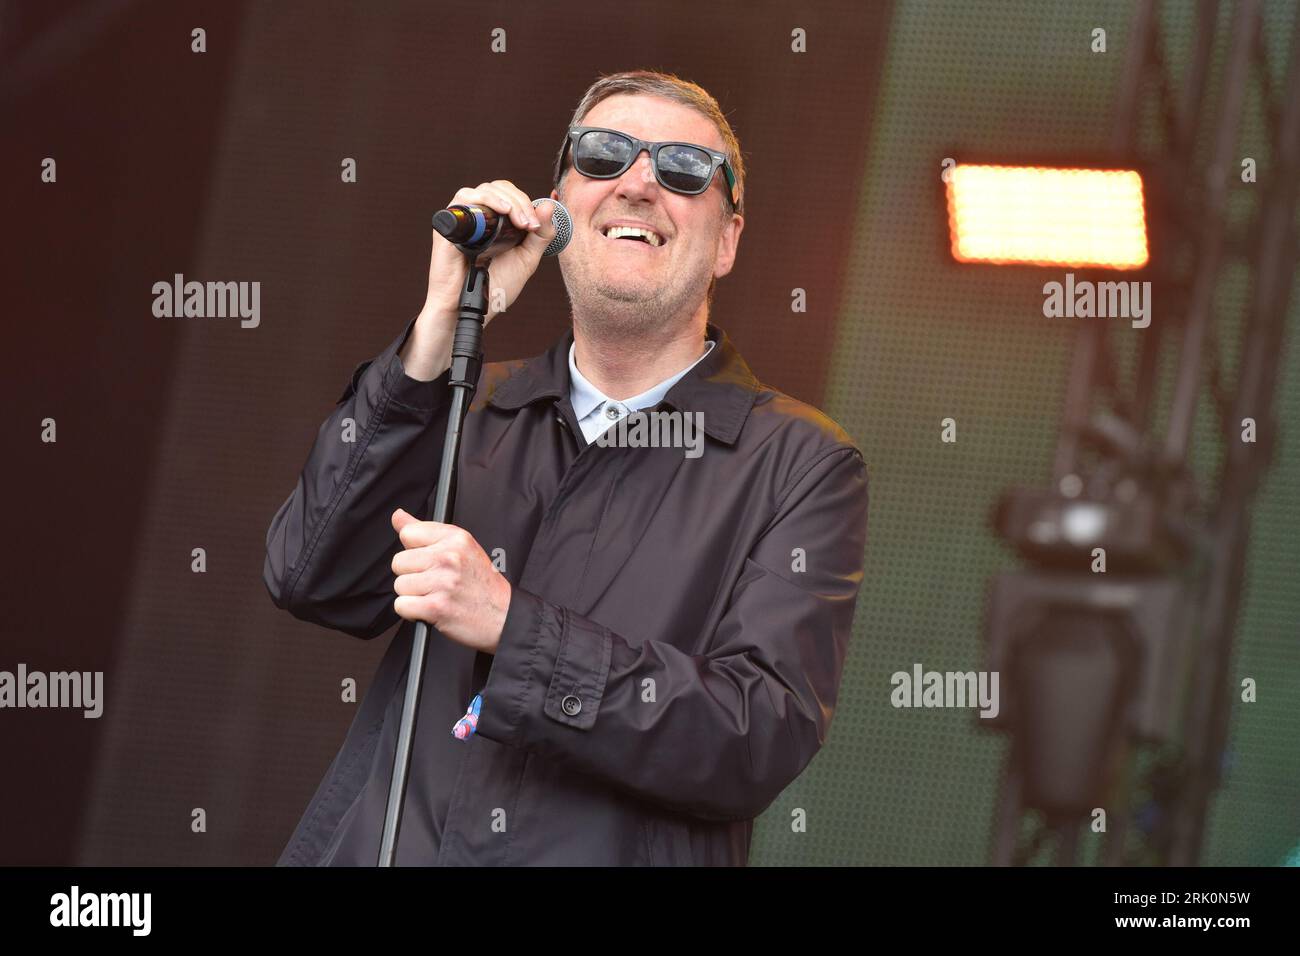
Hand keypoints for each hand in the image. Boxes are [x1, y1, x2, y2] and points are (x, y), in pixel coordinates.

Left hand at [390, 508, 511, 653]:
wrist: (504, 616)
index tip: (429, 562)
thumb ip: (426, 531)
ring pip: (399, 585)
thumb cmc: (482, 584)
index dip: (414, 551)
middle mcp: (449, 557)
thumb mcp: (461, 548)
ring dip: (413, 596)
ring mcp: (443, 582)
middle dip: (412, 575)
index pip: (408, 533)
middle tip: (434, 583)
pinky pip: (401, 606)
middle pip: (399, 562)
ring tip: (436, 596)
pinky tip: (431, 610)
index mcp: (456, 538)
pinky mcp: (436, 607)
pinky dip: (412, 612)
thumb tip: (398, 516)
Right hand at [401, 180, 558, 380]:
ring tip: (519, 220)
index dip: (527, 203)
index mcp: (497, 223)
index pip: (512, 196)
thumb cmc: (494, 287)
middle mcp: (479, 218)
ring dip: (507, 200)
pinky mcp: (449, 224)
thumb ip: (540, 235)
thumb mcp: (526, 260)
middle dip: (520, 202)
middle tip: (529, 224)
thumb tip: (549, 206)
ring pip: (485, 189)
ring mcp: (463, 219)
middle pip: (500, 188)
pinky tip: (501, 211)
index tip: (536, 225)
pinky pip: (464, 198)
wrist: (471, 309)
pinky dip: (485, 199)